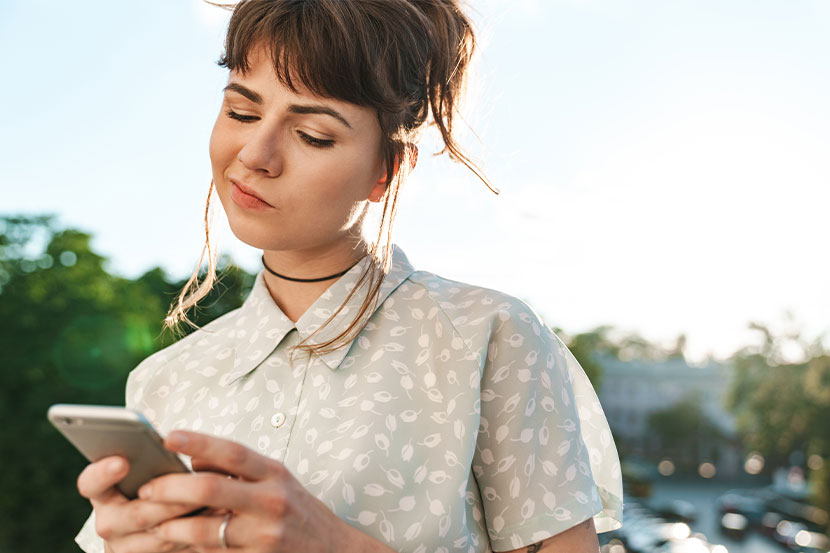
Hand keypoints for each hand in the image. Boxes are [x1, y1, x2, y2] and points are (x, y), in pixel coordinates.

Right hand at [76, 455, 204, 552]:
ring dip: (190, 519)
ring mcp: (123, 546)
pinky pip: (173, 549)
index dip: (103, 473)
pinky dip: (196, 534)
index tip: (123, 461)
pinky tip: (217, 518)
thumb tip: (173, 444)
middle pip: (137, 513)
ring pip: (159, 536)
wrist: (152, 528)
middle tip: (194, 488)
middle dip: (169, 501)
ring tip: (216, 501)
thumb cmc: (154, 484)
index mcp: (102, 492)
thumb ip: (151, 460)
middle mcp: (108, 522)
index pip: (91, 482)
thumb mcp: (148, 470)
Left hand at [136, 430, 386, 552]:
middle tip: (145, 489)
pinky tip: (175, 541)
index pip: (232, 451)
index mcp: (275, 473)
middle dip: (170, 488)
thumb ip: (239, 471)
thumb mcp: (278, 481)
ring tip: (154, 523)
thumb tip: (194, 461)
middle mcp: (272, 499)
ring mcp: (265, 534)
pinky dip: (191, 546)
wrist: (334, 551)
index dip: (199, 441)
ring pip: (205, 528)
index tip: (168, 436)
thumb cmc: (299, 512)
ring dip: (172, 525)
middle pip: (210, 487)